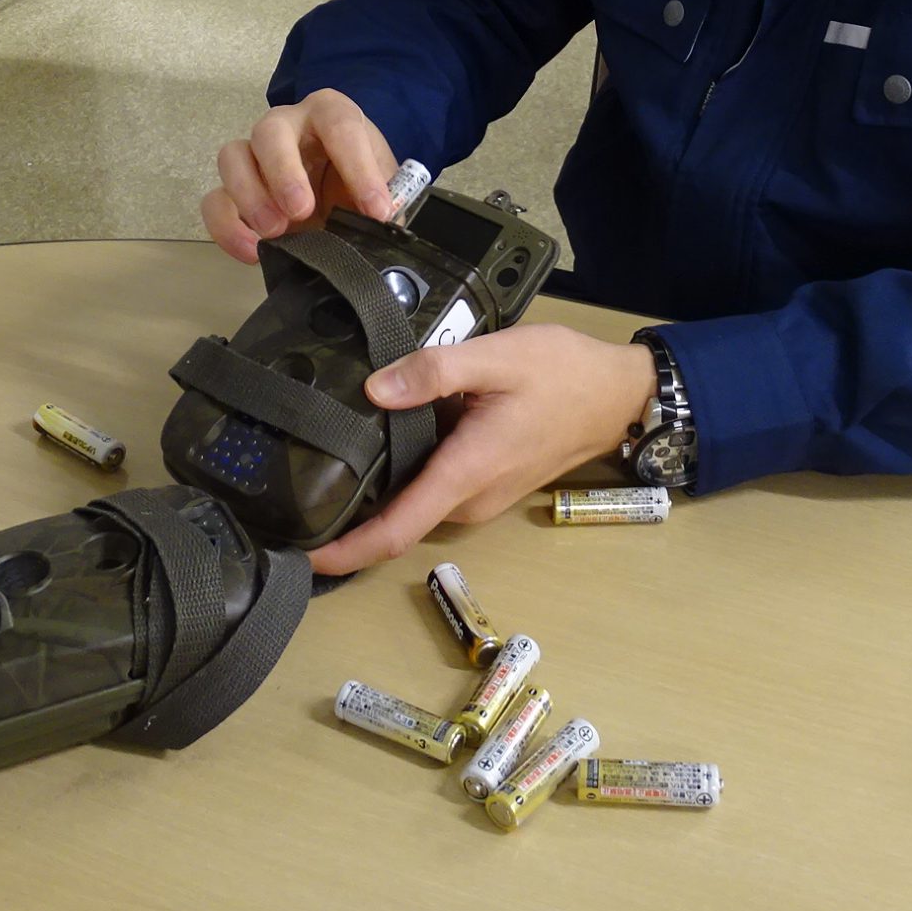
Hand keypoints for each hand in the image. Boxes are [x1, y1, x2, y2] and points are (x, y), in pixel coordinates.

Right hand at [203, 89, 400, 263]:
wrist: (337, 202)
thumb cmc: (358, 185)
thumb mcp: (382, 189)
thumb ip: (386, 203)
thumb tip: (385, 226)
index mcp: (330, 114)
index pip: (340, 125)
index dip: (358, 167)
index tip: (376, 210)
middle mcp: (286, 125)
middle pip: (270, 131)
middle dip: (283, 171)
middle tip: (301, 210)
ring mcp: (253, 155)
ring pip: (232, 157)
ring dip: (249, 196)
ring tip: (274, 232)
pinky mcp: (232, 190)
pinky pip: (214, 200)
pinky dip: (227, 227)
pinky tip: (252, 251)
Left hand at [309, 326, 659, 575]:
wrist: (618, 395)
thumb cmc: (563, 373)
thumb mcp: (498, 356)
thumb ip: (434, 371)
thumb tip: (373, 390)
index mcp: (466, 472)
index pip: (395, 531)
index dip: (344, 551)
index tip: (300, 554)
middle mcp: (470, 500)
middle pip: (395, 522)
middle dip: (346, 516)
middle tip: (292, 482)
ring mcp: (480, 498)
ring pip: (413, 505)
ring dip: (375, 492)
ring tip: (327, 452)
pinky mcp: (487, 487)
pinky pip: (433, 491)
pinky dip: (404, 476)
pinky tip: (382, 437)